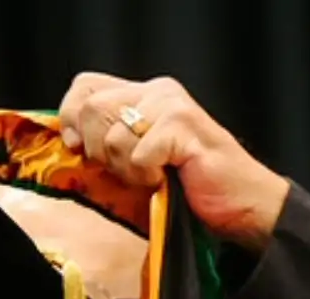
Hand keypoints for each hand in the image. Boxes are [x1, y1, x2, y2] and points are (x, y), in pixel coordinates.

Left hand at [57, 72, 291, 248]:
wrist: (241, 203)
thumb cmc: (188, 185)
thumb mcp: (136, 158)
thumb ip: (108, 138)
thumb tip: (69, 138)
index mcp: (143, 93)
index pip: (85, 85)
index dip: (72, 116)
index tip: (80, 147)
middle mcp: (157, 91)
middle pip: (92, 108)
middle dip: (101, 152)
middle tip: (131, 170)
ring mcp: (172, 105)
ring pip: (113, 136)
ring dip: (128, 170)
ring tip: (156, 176)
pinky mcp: (183, 126)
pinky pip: (138, 155)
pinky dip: (148, 176)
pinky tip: (168, 177)